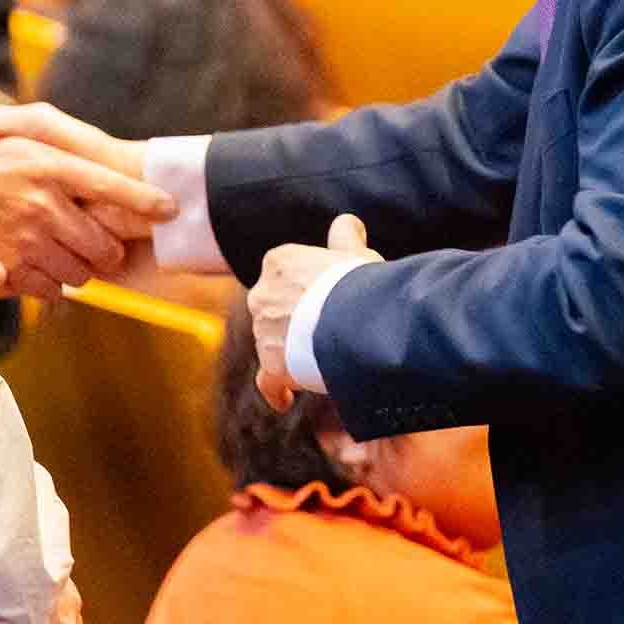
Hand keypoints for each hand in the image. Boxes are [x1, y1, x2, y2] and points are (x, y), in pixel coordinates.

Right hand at [0, 109, 174, 299]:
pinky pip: (48, 290)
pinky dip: (48, 286)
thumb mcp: (19, 129)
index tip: (171, 207)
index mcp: (51, 164)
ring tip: (64, 257)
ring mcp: (25, 239)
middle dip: (108, 252)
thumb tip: (117, 175)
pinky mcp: (7, 268)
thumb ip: (59, 134)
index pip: (113, 185)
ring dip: (78, 271)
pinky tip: (39, 270)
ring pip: (80, 274)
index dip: (146, 199)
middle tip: (101, 248)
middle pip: (104, 246)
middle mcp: (43, 202)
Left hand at [252, 214, 379, 411]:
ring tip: (320, 361)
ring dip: (290, 353)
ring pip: (273, 344)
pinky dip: (275, 391)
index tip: (321, 301)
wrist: (358, 320)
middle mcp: (262, 293)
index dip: (304, 292)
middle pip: (274, 312)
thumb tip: (346, 223)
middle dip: (293, 322)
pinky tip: (285, 400)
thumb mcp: (357, 256)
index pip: (284, 277)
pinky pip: (267, 381)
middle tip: (323, 333)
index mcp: (279, 261)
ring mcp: (263, 330)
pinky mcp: (271, 364)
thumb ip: (346, 239)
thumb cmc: (362, 284)